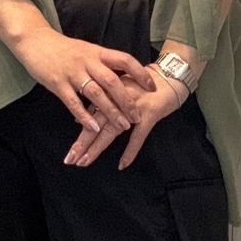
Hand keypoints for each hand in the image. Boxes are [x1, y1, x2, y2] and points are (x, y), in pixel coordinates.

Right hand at [13, 26, 157, 132]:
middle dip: (127, 100)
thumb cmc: (62, 49)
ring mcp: (72, 72)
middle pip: (113, 81)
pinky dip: (84, 115)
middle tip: (138, 117)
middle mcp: (87, 61)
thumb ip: (102, 63)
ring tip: (123, 126)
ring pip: (96, 93)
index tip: (152, 86)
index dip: (140, 73)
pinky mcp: (57, 83)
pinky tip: (94, 127)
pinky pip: (73, 102)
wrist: (34, 40)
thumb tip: (123, 76)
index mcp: (97, 52)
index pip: (125, 60)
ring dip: (111, 111)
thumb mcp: (86, 51)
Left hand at [64, 65, 186, 169]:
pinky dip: (130, 151)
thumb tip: (79, 122)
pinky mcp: (149, 114)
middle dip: (82, 143)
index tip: (69, 153)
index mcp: (108, 93)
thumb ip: (99, 105)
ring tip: (85, 161)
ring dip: (97, 147)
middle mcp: (117, 99)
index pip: (89, 115)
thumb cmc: (144, 85)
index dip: (80, 135)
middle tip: (70, 160)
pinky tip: (122, 164)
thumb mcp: (118, 90)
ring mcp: (133, 108)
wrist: (170, 76)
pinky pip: (138, 136)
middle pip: (96, 124)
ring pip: (112, 130)